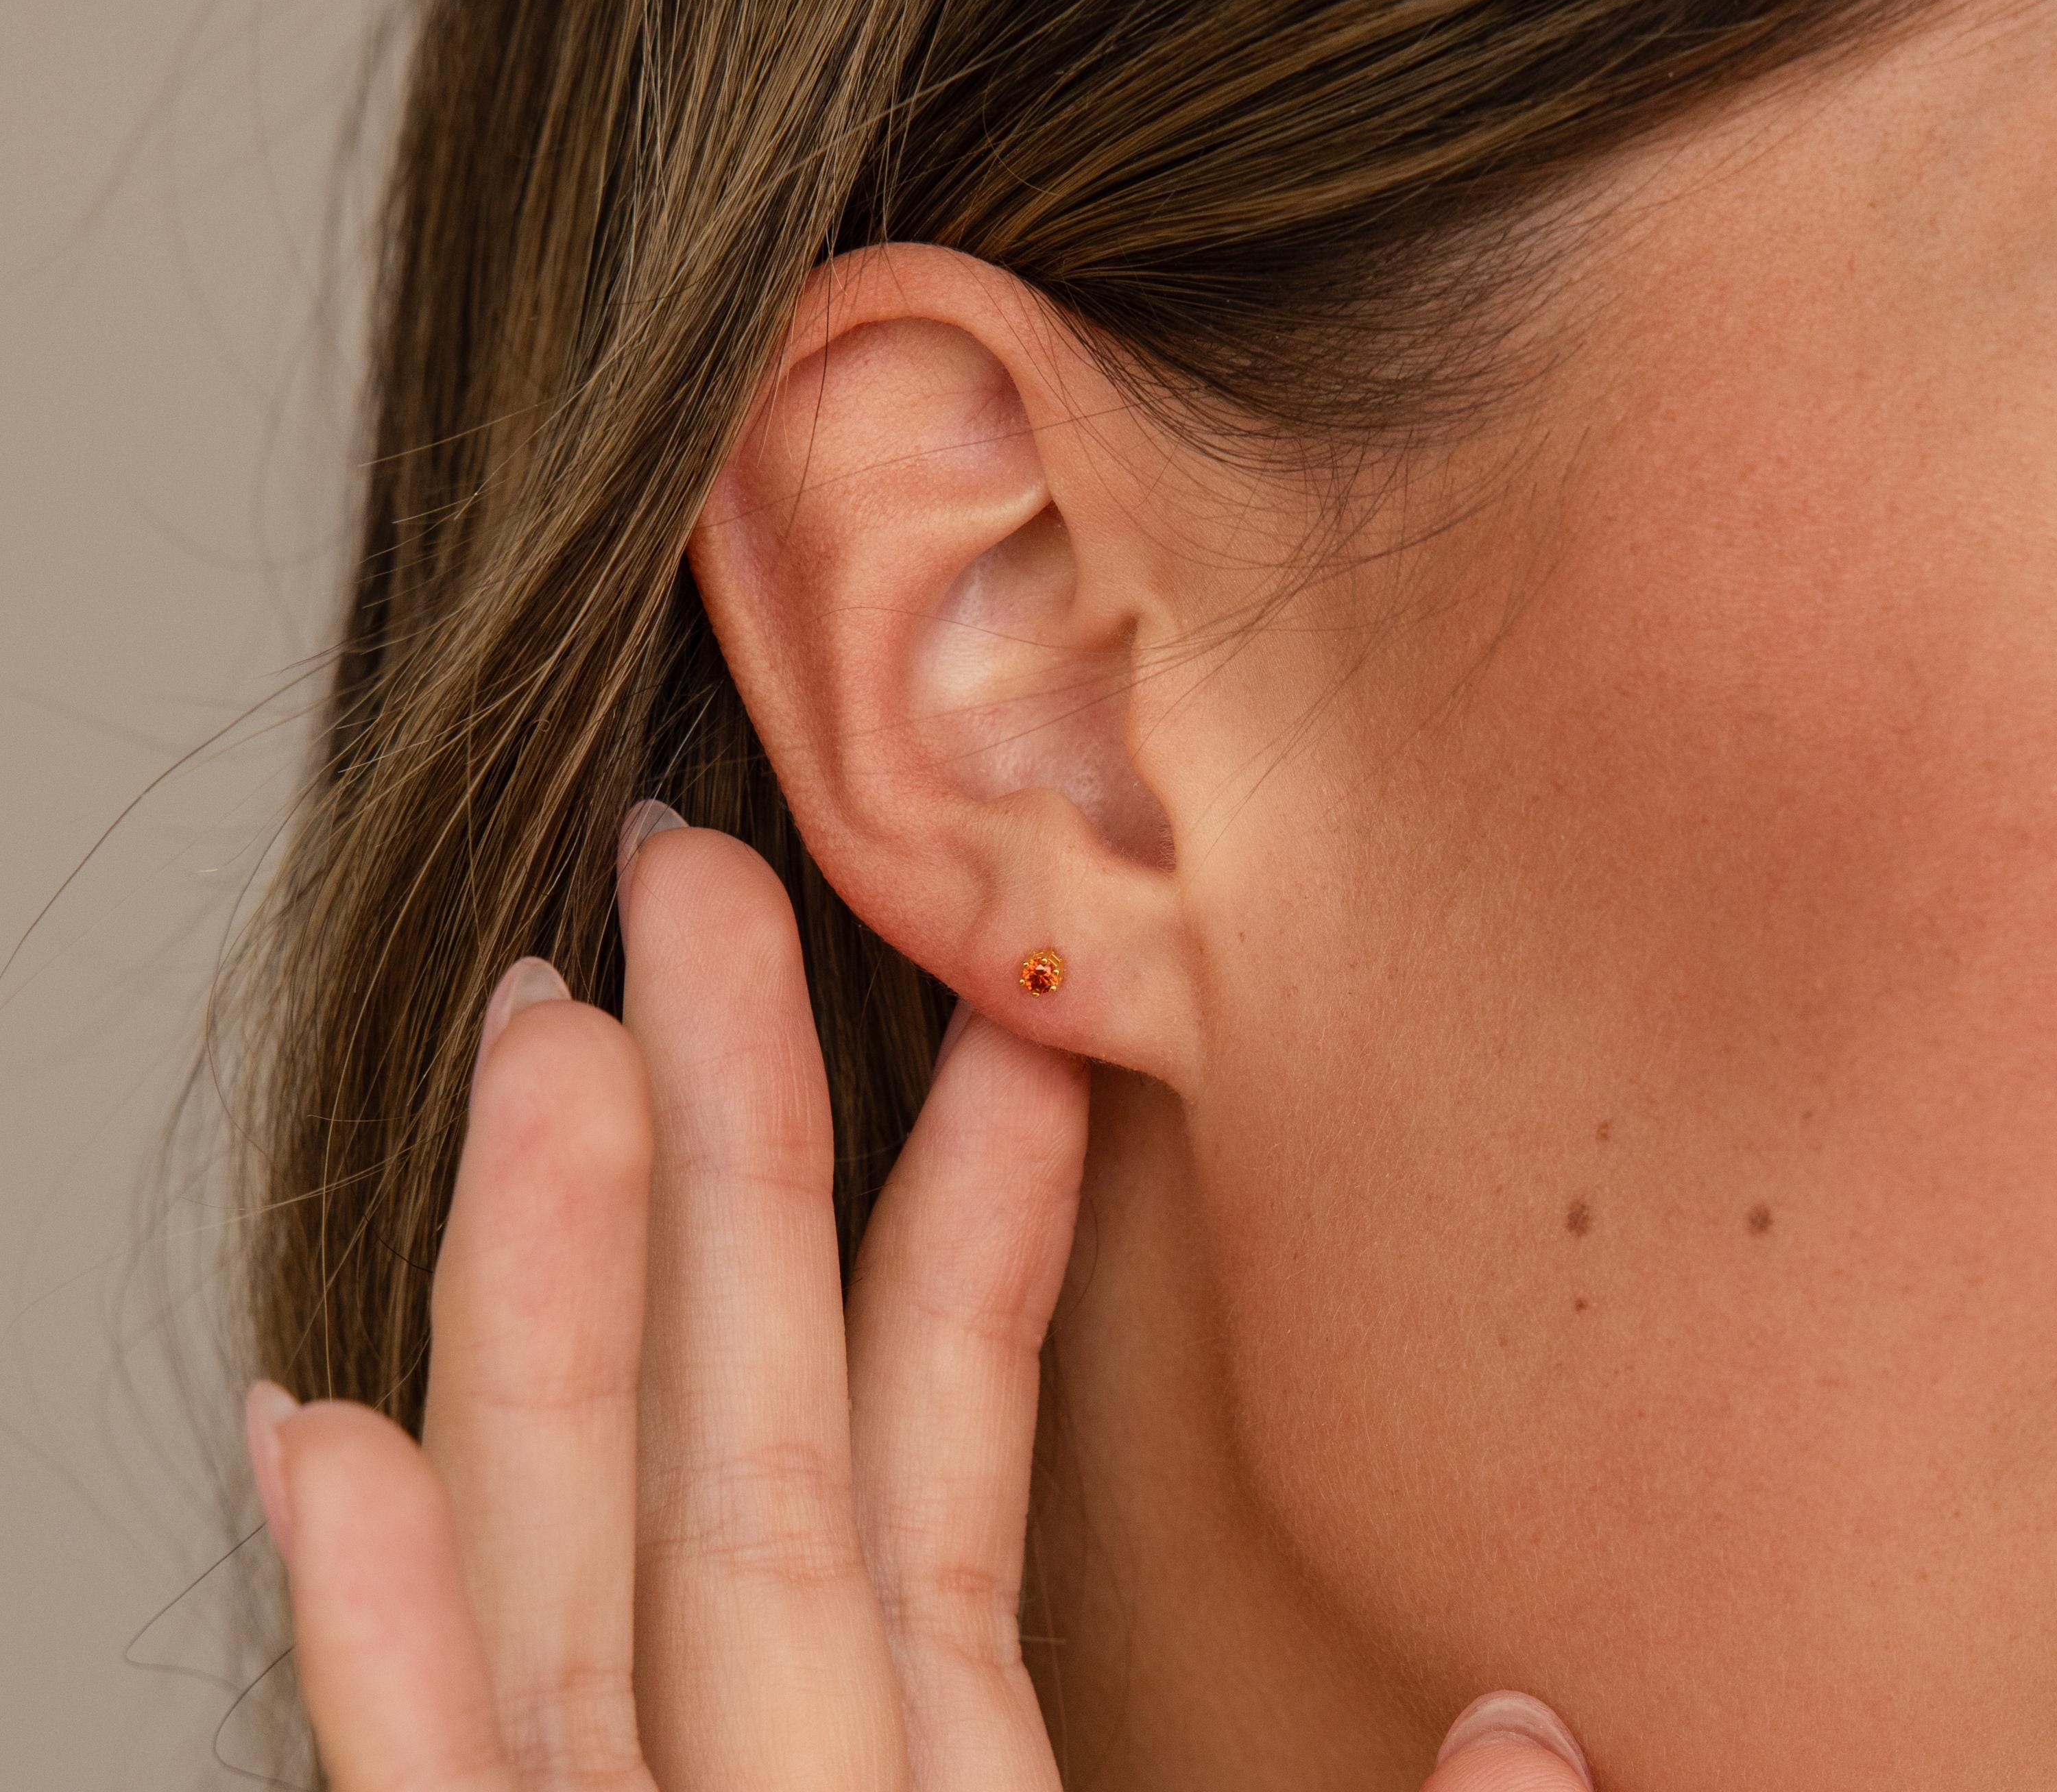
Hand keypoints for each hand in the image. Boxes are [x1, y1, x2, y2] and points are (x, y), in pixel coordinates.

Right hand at [241, 812, 1592, 1791]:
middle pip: (738, 1425)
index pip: (936, 1442)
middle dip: (705, 1150)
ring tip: (527, 1050)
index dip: (942, 1219)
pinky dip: (376, 1646)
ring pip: (592, 1553)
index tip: (968, 1024)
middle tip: (684, 896)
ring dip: (541, 1299)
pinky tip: (309, 1446)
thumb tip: (1525, 1733)